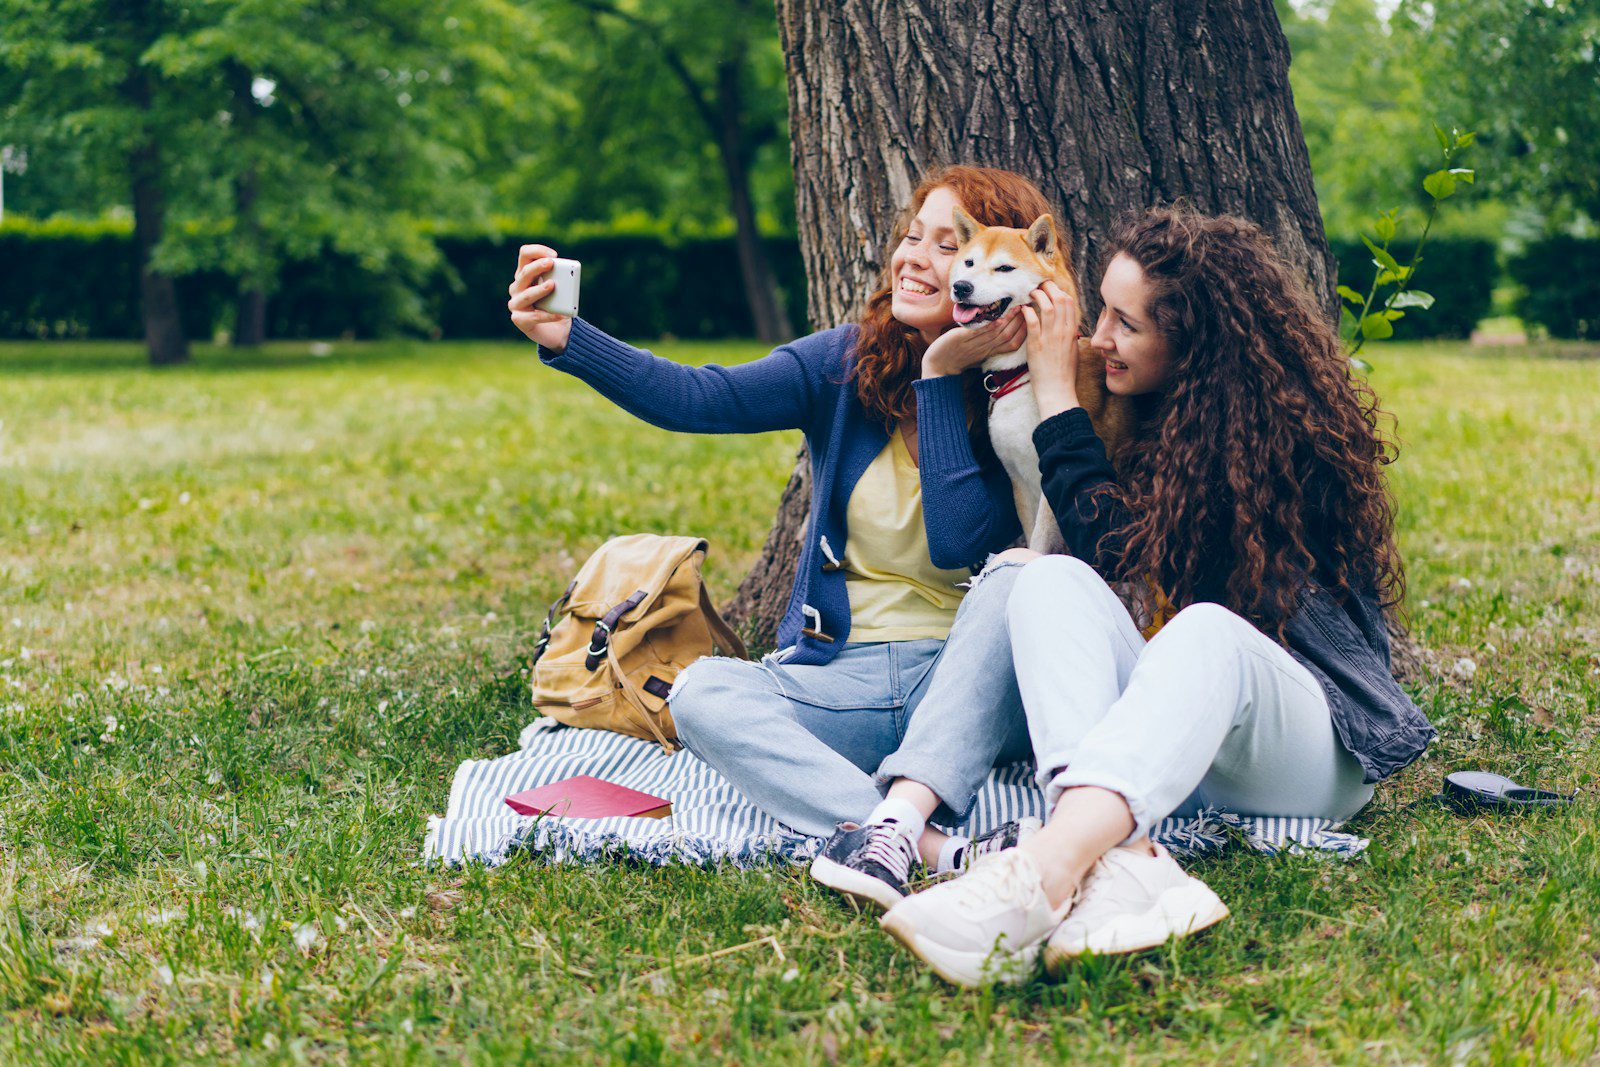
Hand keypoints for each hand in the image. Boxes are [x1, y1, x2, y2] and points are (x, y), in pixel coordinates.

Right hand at [508, 243, 573, 350]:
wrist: (557, 330)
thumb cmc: (556, 305)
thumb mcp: (558, 289)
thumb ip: (559, 280)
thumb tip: (564, 276)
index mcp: (524, 274)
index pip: (525, 254)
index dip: (537, 251)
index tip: (554, 255)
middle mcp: (517, 287)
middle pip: (524, 273)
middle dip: (538, 266)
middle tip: (551, 263)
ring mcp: (515, 303)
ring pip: (526, 295)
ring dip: (539, 289)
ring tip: (552, 285)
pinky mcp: (519, 320)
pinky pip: (534, 316)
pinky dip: (548, 315)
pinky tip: (559, 314)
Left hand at [920, 308, 1025, 376]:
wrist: (937, 366)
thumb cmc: (958, 357)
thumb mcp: (978, 350)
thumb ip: (990, 342)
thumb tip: (1001, 326)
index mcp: (991, 352)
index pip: (1014, 343)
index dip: (1026, 331)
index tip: (1034, 317)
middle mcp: (986, 348)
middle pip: (1009, 336)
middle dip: (1022, 322)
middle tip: (1031, 307)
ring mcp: (974, 344)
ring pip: (998, 333)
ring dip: (1010, 319)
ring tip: (1019, 306)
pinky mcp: (961, 339)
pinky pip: (979, 332)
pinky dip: (990, 324)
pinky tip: (999, 315)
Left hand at [1020, 281, 1081, 416]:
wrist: (1057, 390)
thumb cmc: (1064, 374)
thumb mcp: (1072, 352)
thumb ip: (1070, 337)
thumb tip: (1069, 328)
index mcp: (1071, 332)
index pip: (1070, 303)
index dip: (1059, 291)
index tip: (1050, 289)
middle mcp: (1063, 332)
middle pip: (1060, 299)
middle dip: (1049, 288)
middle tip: (1038, 285)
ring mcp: (1050, 337)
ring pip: (1047, 306)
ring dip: (1037, 296)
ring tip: (1029, 294)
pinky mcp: (1037, 344)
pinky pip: (1033, 321)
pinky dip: (1027, 311)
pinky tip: (1023, 309)